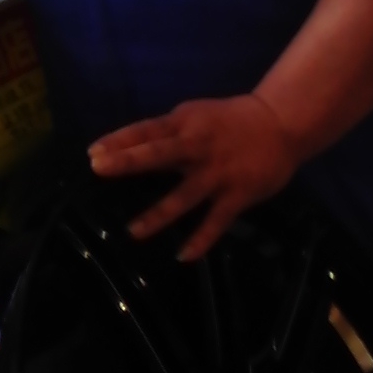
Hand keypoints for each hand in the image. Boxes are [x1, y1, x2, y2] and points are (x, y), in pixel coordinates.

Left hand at [87, 93, 300, 260]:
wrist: (280, 124)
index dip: (119, 140)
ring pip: (184, 196)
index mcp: (184, 125)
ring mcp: (217, 173)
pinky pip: (216, 221)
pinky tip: (183, 256)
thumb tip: (128, 148)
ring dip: (158, 215)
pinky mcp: (237, 194)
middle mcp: (197, 147)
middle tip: (99, 169)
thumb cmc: (228, 121)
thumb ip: (166, 134)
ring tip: (134, 232)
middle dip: (129, 161)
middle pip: (159, 153)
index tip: (92, 152)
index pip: (146, 131)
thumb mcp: (194, 116)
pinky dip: (201, 239)